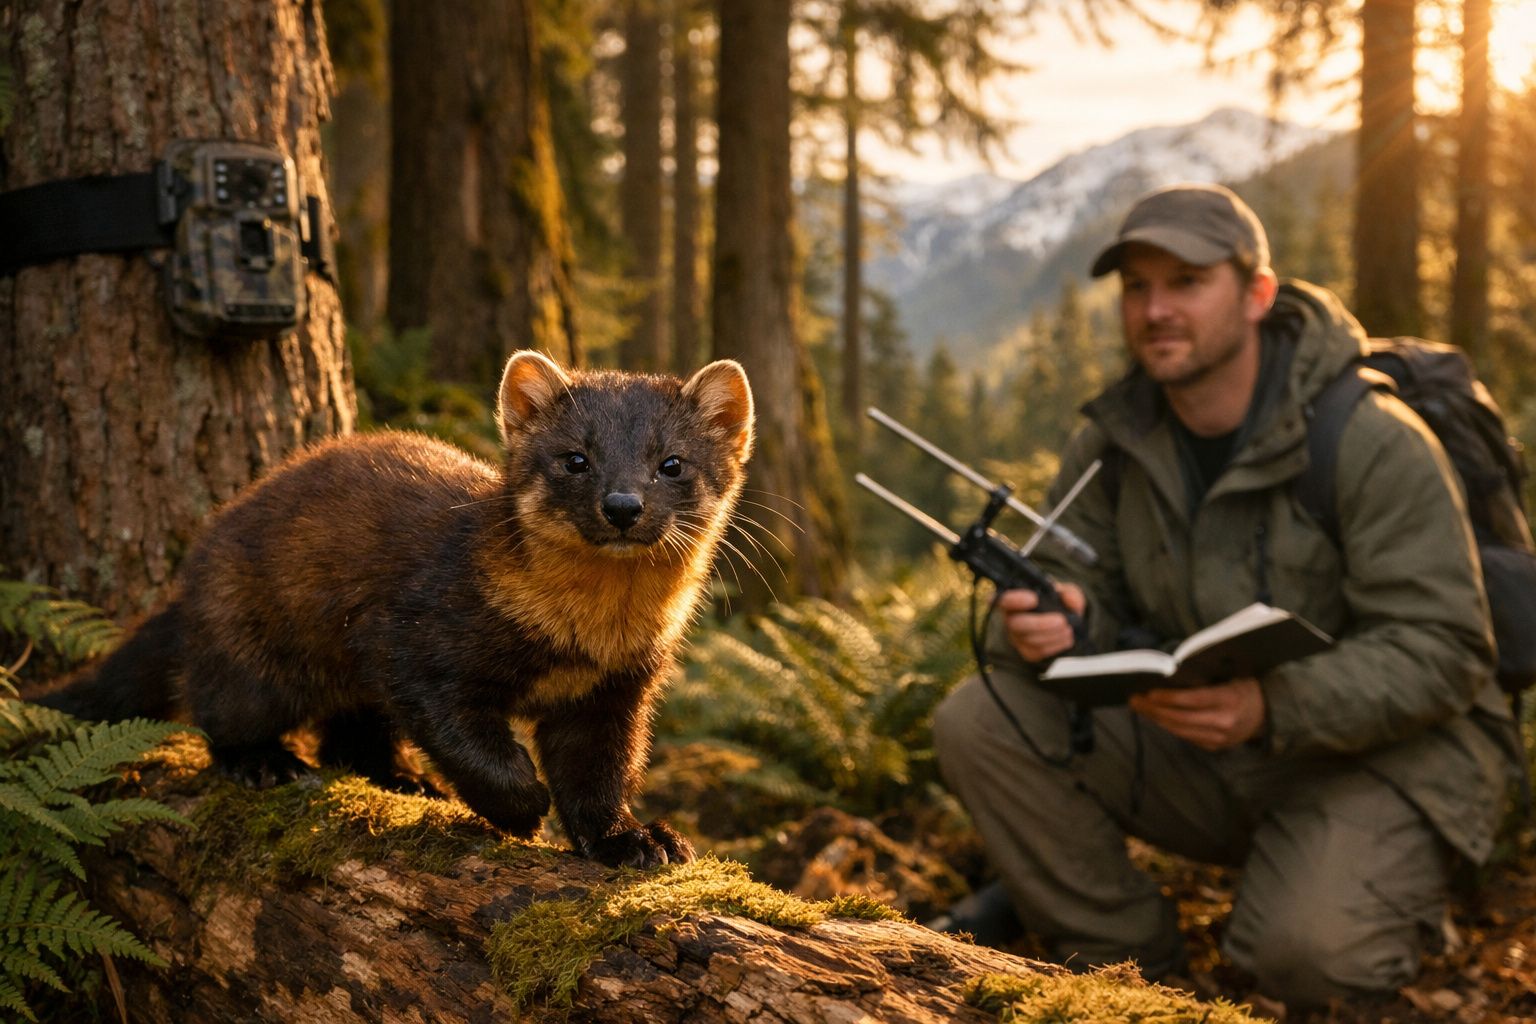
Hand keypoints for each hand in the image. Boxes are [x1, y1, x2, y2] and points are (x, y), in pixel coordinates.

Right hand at [998, 583, 1085, 662]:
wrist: (1063, 622)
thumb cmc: (1057, 603)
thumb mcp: (1065, 592)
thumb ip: (1069, 593)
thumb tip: (1069, 600)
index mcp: (1014, 599)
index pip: (1004, 599)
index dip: (1015, 600)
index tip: (1034, 599)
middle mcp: (1010, 618)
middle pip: (1016, 624)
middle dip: (1041, 624)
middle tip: (1062, 621)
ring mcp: (1016, 637)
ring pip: (1029, 640)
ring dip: (1052, 635)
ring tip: (1068, 629)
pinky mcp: (1026, 651)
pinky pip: (1038, 652)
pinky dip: (1055, 646)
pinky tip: (1065, 639)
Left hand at [1128, 678, 1265, 750]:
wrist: (1267, 715)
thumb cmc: (1245, 688)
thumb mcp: (1233, 675)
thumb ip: (1208, 676)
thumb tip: (1172, 671)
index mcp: (1229, 699)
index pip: (1194, 700)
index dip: (1170, 698)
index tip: (1149, 693)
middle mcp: (1224, 722)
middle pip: (1181, 718)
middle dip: (1154, 709)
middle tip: (1134, 700)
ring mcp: (1219, 738)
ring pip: (1180, 729)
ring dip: (1156, 718)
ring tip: (1139, 707)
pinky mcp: (1214, 747)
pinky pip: (1186, 736)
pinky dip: (1169, 726)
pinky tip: (1156, 717)